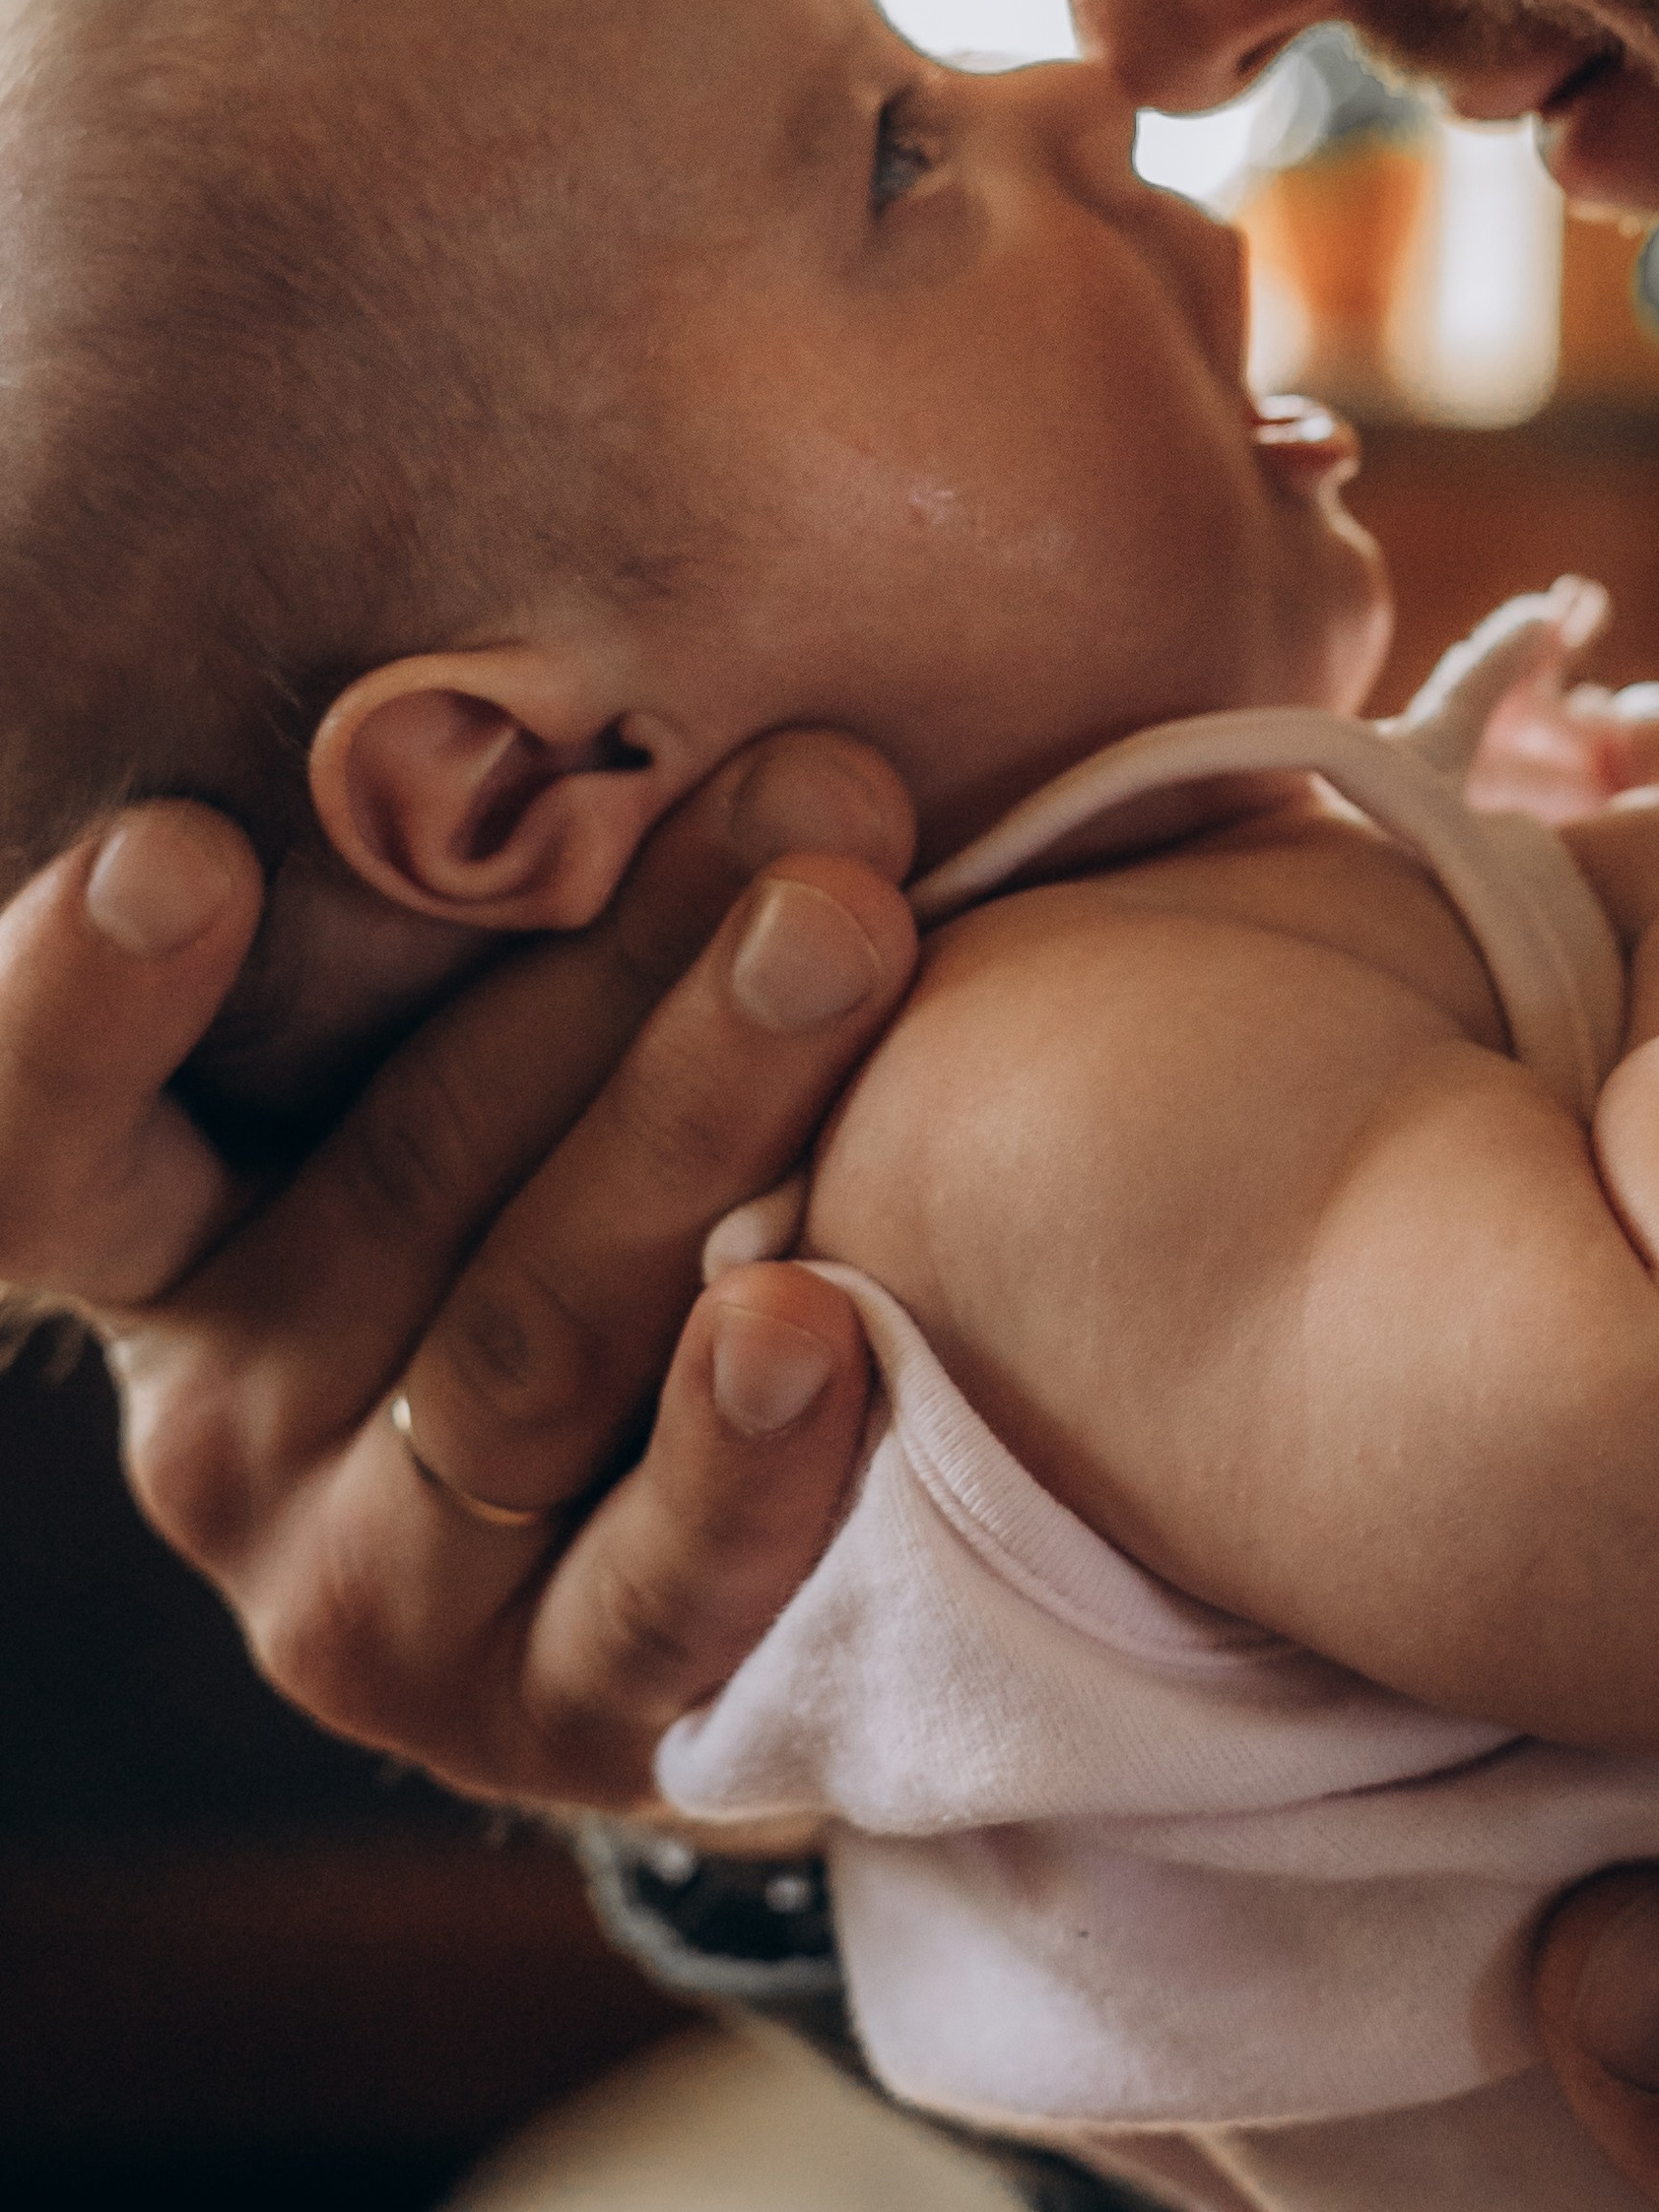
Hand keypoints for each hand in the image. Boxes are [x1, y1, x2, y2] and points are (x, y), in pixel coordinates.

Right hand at [0, 729, 918, 1809]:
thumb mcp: (502, 1029)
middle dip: (619, 955)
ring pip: (532, 1337)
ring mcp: (372, 1594)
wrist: (765, 1502)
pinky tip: (811, 1319)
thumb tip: (578, 664)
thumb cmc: (612, 1154)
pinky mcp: (554, 1723)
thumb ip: (479, 890)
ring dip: (709, 1116)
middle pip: (401, 1172)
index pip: (45, 1145)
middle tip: (804, 786)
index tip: (185, 854)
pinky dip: (738, 1451)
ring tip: (849, 939)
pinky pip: (647, 1587)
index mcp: (165, 1232)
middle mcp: (225, 1419)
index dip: (83, 1009)